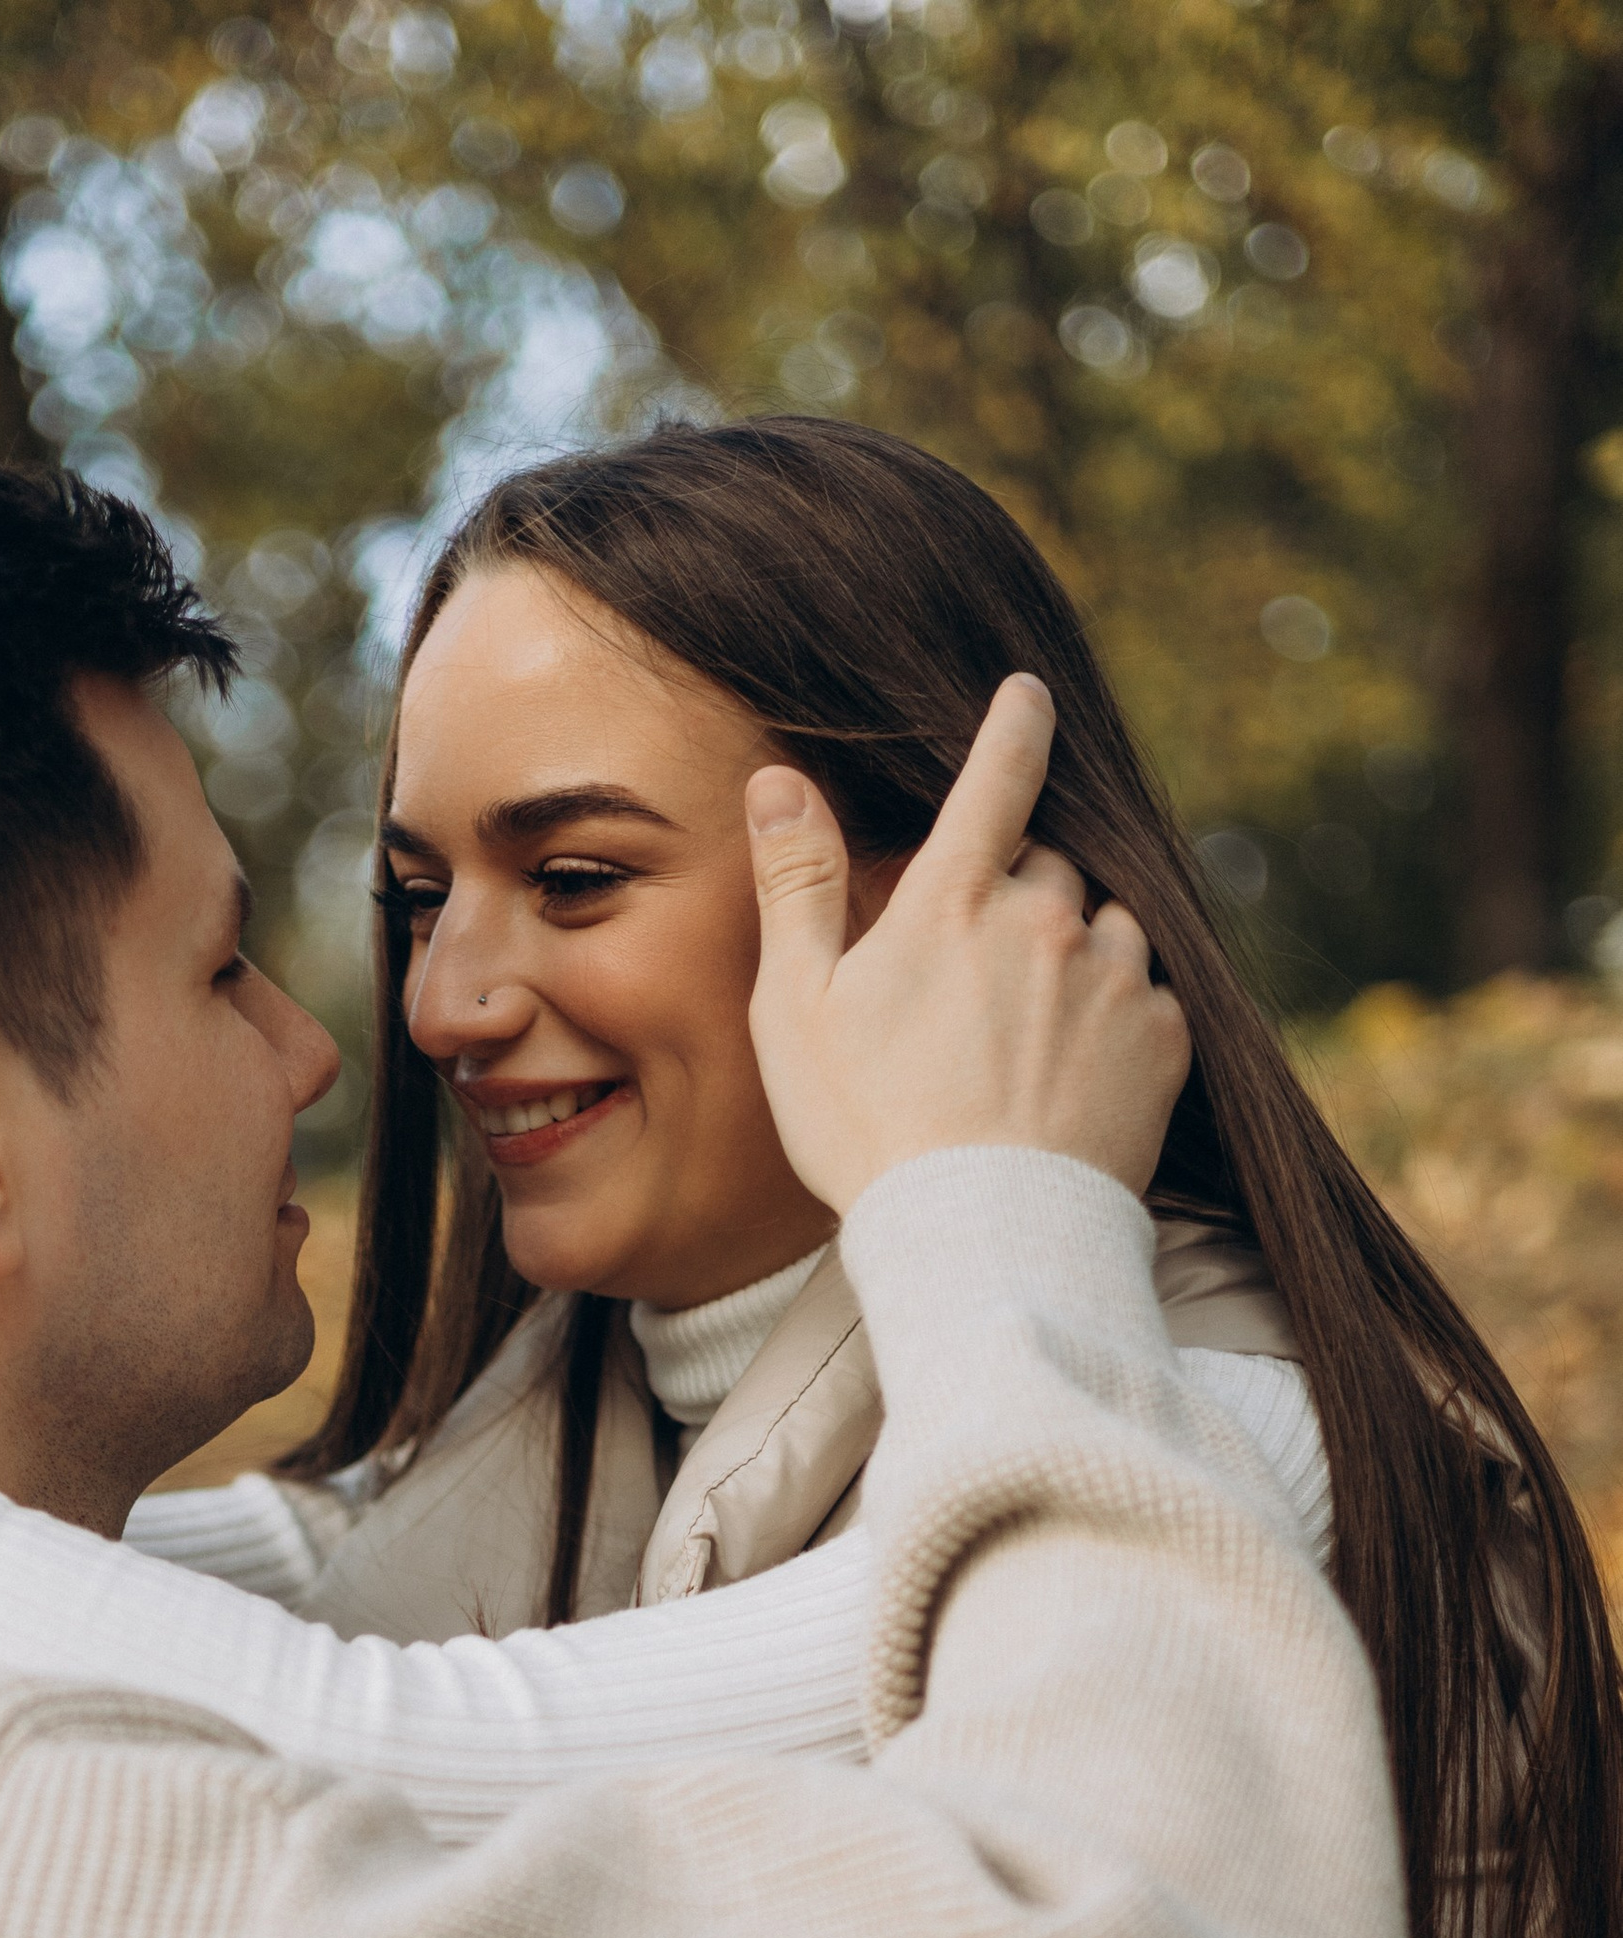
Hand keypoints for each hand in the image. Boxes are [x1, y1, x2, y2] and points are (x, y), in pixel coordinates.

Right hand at [744, 677, 1190, 1213]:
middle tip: (979, 967)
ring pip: (1106, 925)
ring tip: (1030, 1031)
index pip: (998, 775)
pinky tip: (1074, 1074)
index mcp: (956, 900)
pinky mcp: (1164, 1040)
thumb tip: (779, 780)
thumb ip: (797, 885)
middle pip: (1049, 865)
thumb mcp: (796, 1009)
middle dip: (1021, 891)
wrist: (980, 1237)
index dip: (1015, 724)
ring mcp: (1114, 976)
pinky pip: (1149, 999)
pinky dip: (1117, 1017)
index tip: (1030, 693)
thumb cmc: (868, 1129)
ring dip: (1074, 951)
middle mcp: (1048, 918)